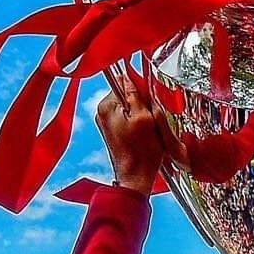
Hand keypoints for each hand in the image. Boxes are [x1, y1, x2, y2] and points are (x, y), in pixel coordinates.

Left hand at [96, 76, 163, 196]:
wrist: (136, 178)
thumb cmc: (142, 152)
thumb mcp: (144, 118)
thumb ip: (135, 95)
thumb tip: (129, 76)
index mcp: (106, 106)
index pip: (124, 81)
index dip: (141, 89)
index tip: (150, 102)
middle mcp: (102, 112)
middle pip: (126, 93)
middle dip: (142, 102)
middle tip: (151, 118)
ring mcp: (107, 122)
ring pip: (129, 106)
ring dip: (142, 113)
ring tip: (148, 128)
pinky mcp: (114, 131)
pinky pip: (129, 117)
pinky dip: (139, 122)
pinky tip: (145, 134)